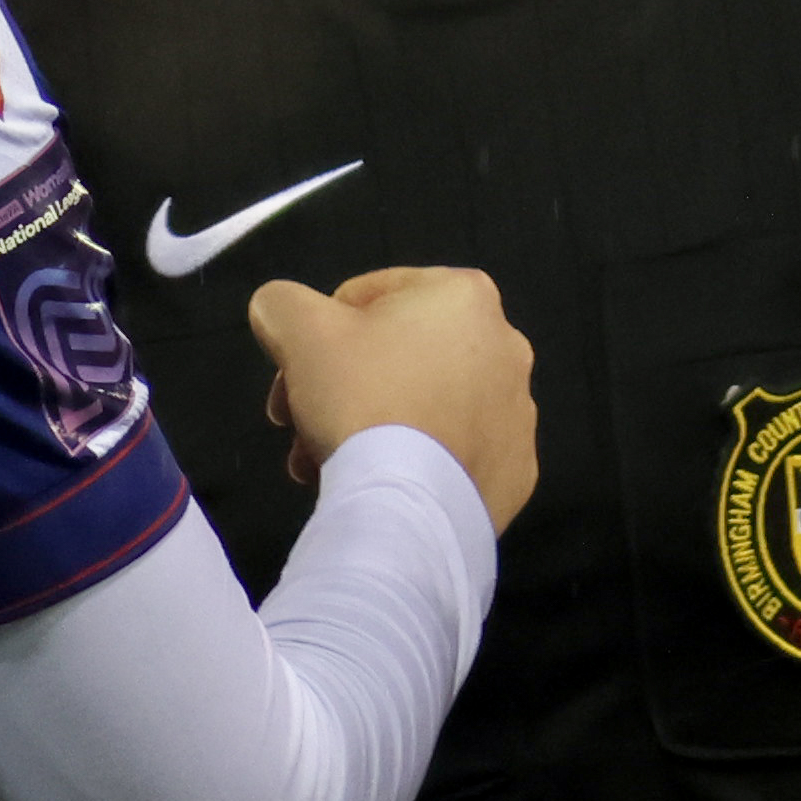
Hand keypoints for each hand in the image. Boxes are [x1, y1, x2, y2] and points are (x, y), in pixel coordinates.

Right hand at [251, 266, 538, 529]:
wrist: (408, 503)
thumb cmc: (360, 398)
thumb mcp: (296, 329)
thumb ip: (283, 303)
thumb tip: (282, 312)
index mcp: (464, 296)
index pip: (368, 297)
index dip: (318, 334)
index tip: (295, 374)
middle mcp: (506, 345)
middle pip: (398, 357)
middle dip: (343, 388)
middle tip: (304, 424)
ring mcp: (518, 413)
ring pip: (424, 407)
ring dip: (374, 426)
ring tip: (331, 463)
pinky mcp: (515, 470)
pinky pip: (454, 454)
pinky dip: (418, 462)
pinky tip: (384, 481)